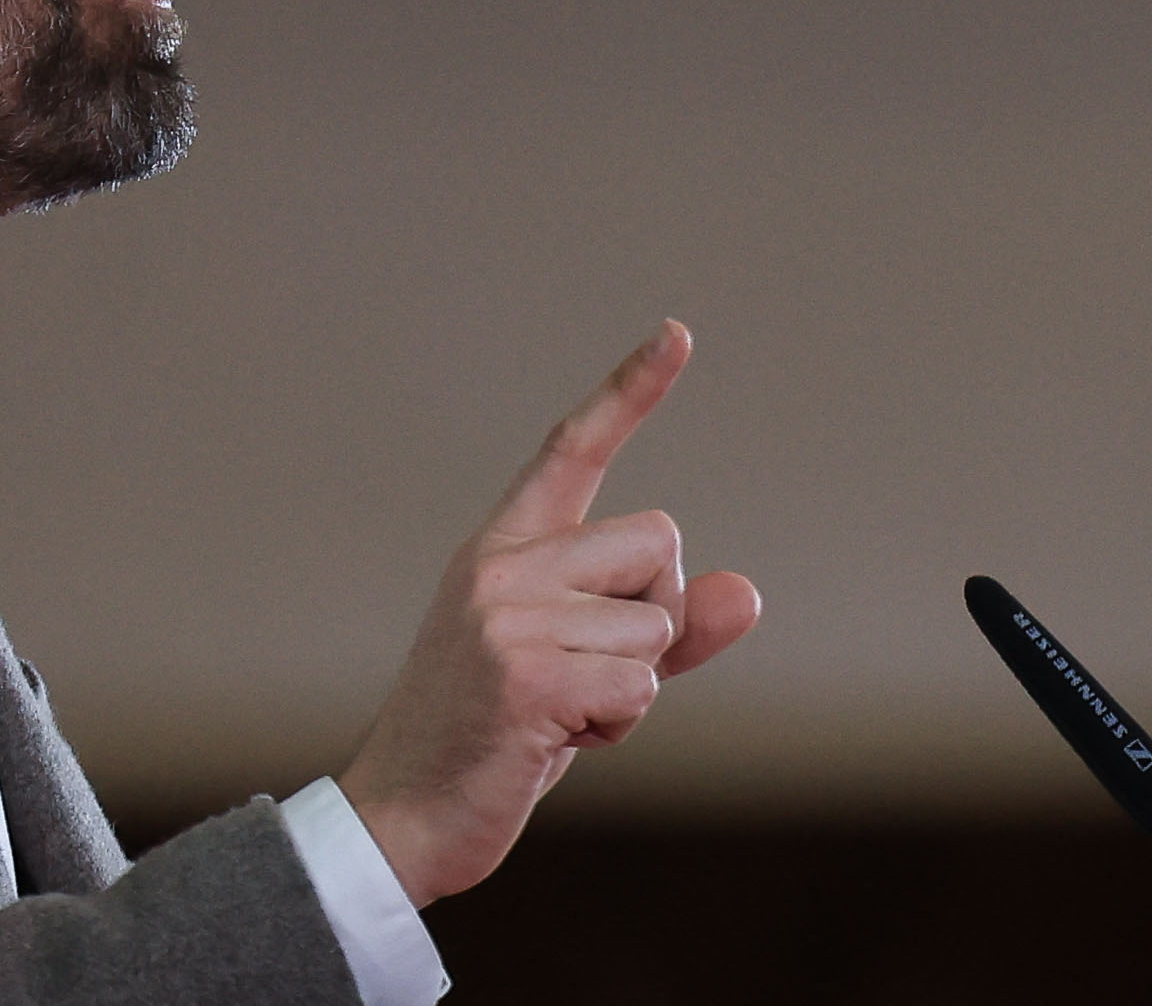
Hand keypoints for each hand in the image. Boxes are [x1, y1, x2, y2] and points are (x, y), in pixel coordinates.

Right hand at [337, 320, 762, 906]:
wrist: (403, 818)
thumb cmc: (494, 741)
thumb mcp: (583, 672)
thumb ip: (665, 632)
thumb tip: (748, 594)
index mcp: (505, 548)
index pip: (574, 448)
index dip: (630, 389)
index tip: (679, 332)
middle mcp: (502, 565)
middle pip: (660, 544)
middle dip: (655, 618)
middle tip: (586, 675)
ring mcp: (507, 616)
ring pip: (657, 627)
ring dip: (632, 690)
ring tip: (557, 716)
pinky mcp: (524, 674)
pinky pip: (641, 686)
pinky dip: (619, 726)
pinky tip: (554, 741)